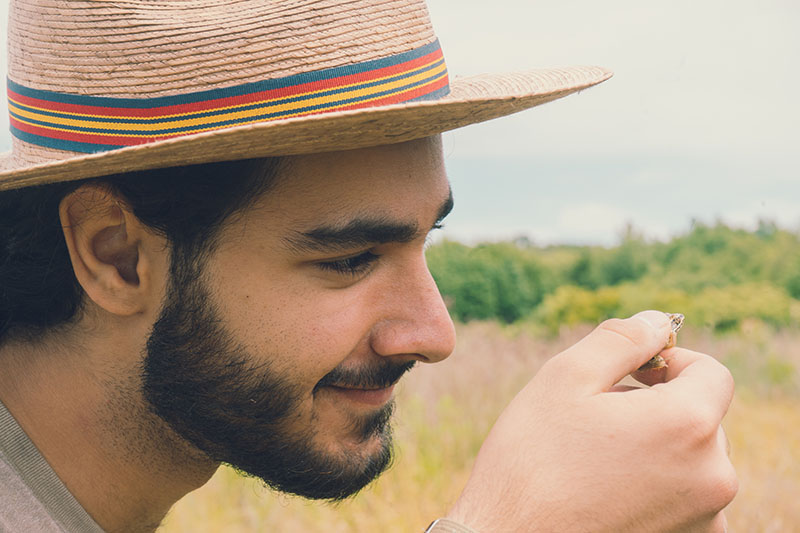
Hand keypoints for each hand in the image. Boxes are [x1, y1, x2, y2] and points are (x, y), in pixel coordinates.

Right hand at [447, 311, 736, 531]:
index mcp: (687, 425)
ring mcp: (703, 519)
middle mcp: (712, 477)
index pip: (712, 372)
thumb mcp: (566, 377)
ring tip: (597, 458)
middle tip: (599, 417)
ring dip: (656, 446)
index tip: (633, 372)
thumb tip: (655, 321)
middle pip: (702, 417)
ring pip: (690, 459)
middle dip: (659, 406)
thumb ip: (620, 338)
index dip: (671, 361)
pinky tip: (606, 491)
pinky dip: (655, 485)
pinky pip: (684, 498)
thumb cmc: (531, 459)